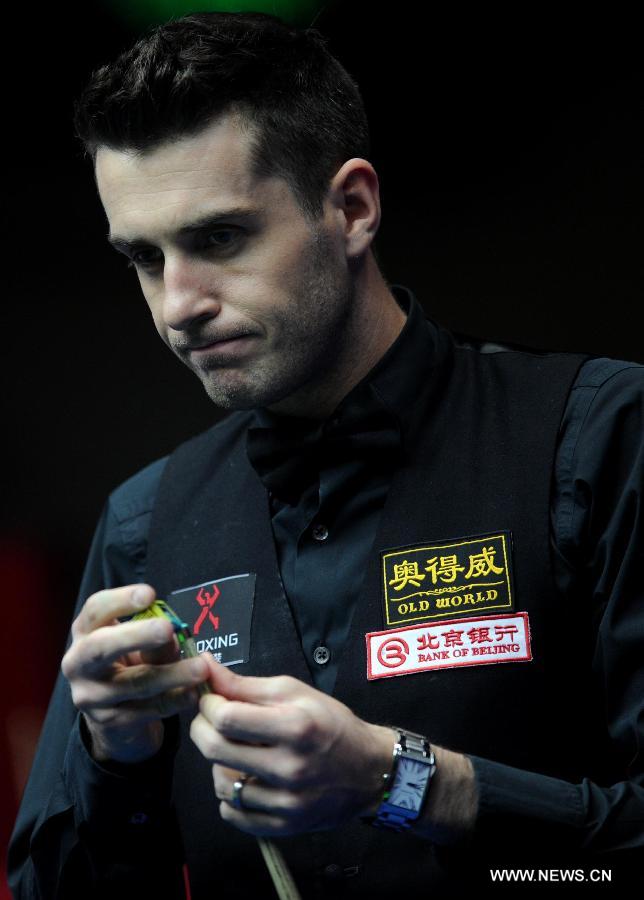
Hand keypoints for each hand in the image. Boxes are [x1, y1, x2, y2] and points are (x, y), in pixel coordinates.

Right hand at [61, 583, 208, 763]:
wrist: (115, 716)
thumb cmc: (129, 665)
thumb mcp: (139, 646)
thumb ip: (154, 638)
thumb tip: (173, 635)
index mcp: (85, 633)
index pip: (95, 610)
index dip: (120, 600)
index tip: (150, 594)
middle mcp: (78, 663)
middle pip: (101, 647)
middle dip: (136, 636)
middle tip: (168, 628)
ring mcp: (90, 696)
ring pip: (133, 683)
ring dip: (171, 675)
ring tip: (200, 668)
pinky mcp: (109, 722)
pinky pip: (146, 710)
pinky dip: (173, 701)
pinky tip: (193, 694)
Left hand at [189, 655, 394, 836]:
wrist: (369, 769)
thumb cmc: (331, 724)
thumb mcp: (295, 692)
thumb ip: (246, 684)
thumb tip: (205, 668)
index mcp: (294, 727)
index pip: (226, 718)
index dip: (208, 705)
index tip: (210, 700)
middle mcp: (290, 767)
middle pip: (216, 750)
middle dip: (202, 730)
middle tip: (210, 721)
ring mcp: (287, 802)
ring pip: (221, 784)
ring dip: (218, 764)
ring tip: (236, 752)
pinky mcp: (284, 825)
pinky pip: (234, 814)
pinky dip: (230, 796)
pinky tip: (245, 779)